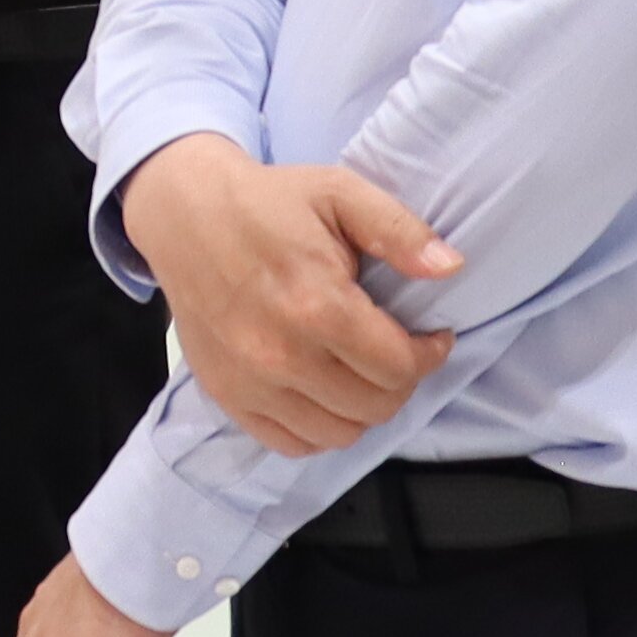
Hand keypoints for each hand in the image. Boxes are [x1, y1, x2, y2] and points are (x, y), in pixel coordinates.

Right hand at [117, 136, 458, 458]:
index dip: (429, 354)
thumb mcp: (340, 193)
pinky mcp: (226, 396)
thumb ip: (399, 231)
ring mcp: (250, 382)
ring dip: (362, 409)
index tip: (431, 337)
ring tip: (361, 373)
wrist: (184, 215)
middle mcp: (282, 355)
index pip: (399, 367)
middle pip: (374, 406)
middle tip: (396, 352)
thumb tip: (451, 267)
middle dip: (401, 381)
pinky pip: (290, 443)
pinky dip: (318, 429)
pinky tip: (324, 393)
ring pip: (338, 434)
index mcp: (317, 305)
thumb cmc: (268, 202)